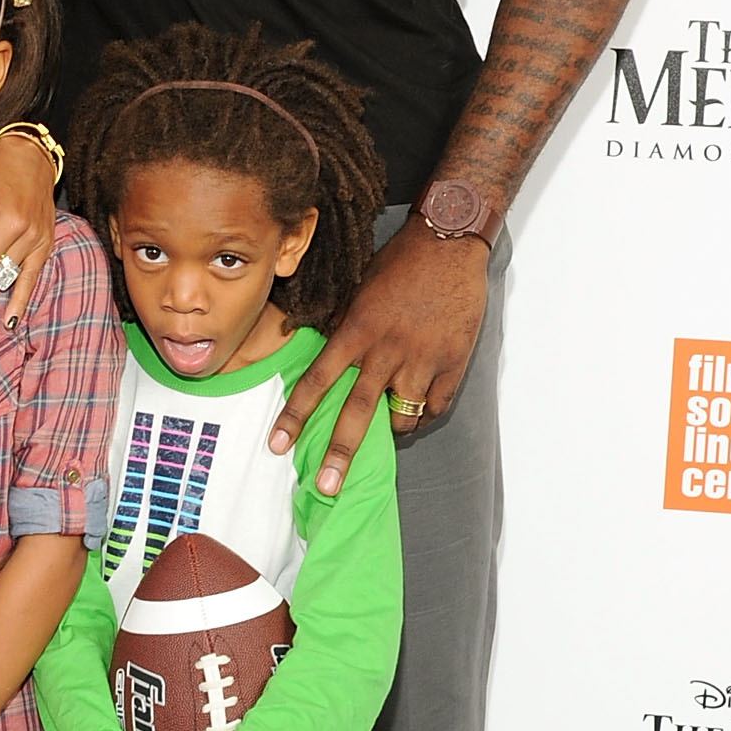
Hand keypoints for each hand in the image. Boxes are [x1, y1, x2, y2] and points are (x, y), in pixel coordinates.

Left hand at [270, 223, 488, 497]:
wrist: (449, 243)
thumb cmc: (399, 262)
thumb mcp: (359, 293)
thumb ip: (345, 331)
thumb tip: (327, 361)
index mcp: (357, 331)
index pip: (317, 382)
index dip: (294, 417)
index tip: (277, 445)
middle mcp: (386, 350)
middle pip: (357, 413)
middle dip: (338, 456)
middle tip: (327, 487)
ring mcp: (422, 359)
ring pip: (401, 417)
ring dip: (391, 428)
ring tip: (387, 426)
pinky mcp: (453, 364)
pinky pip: (434, 406)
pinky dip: (425, 410)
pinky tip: (419, 404)